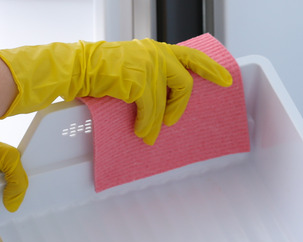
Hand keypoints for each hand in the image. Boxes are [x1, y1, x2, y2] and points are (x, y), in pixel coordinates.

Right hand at [0, 38, 232, 144]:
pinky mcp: (139, 81)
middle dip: (181, 105)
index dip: (211, 69)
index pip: (192, 55)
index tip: (225, 80)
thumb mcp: (132, 69)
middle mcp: (156, 53)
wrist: (77, 67)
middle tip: (174, 119)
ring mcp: (148, 66)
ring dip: (159, 121)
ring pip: (167, 101)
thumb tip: (162, 107)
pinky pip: (151, 110)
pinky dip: (147, 124)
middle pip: (185, 81)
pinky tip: (140, 130)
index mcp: (156, 49)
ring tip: (149, 131)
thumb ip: (152, 80)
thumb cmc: (100, 71)